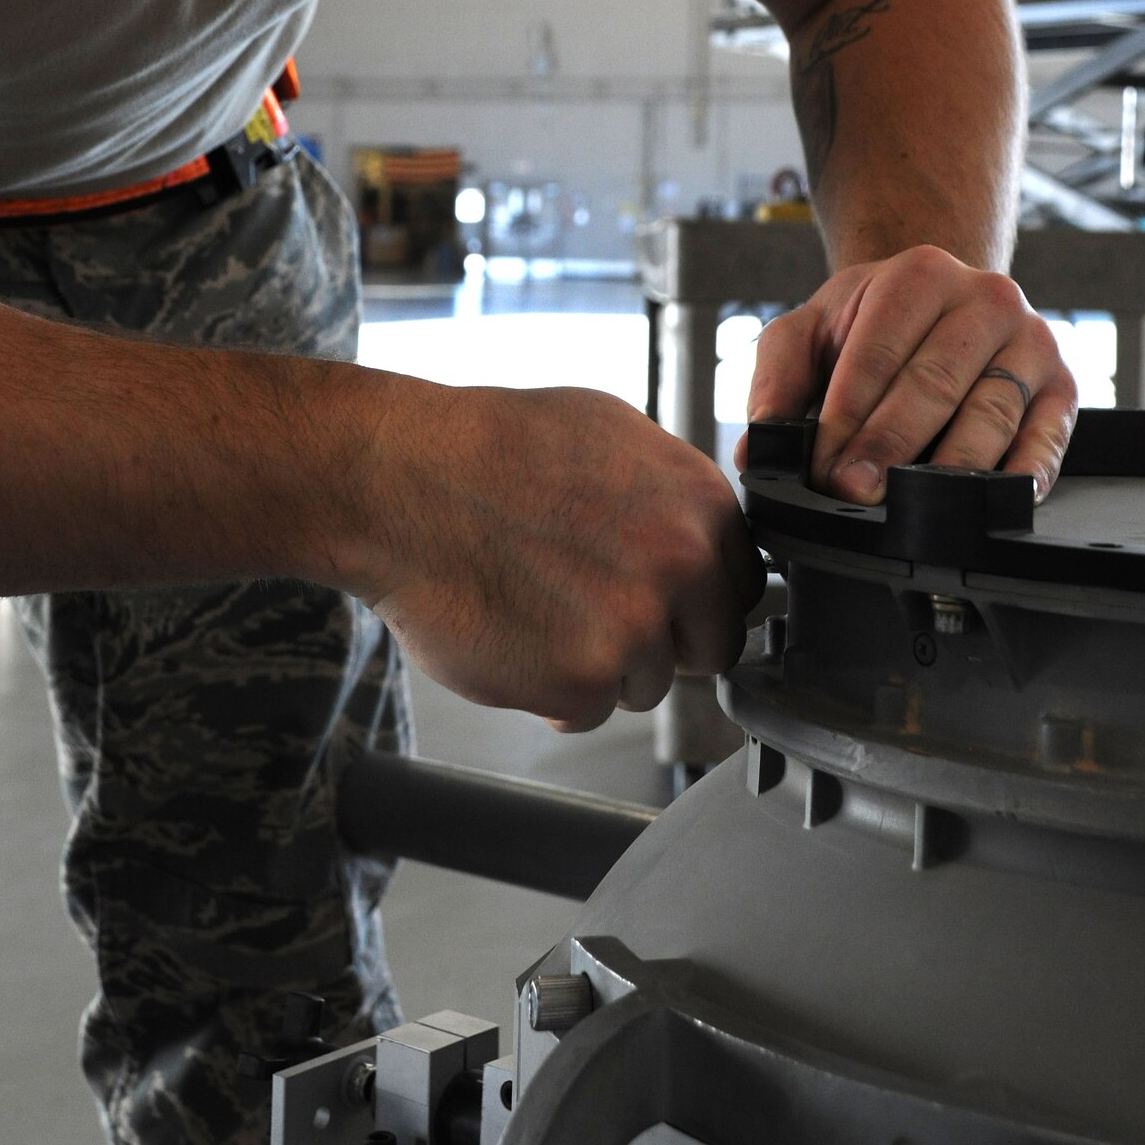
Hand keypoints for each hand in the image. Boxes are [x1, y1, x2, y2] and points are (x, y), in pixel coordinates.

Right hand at [360, 382, 763, 732]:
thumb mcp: (611, 431)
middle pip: (709, 648)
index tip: (664, 595)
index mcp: (701, 506)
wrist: (402, 484)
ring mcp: (633, 631)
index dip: (698, 595)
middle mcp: (681, 568)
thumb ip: (674, 494)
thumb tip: (705, 536)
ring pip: (644, 684)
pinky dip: (551, 690)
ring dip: (600, 664)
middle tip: (600, 610)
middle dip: (665, 640)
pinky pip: (586, 712)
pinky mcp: (579, 685)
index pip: (741, 585)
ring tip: (540, 605)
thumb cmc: (491, 449)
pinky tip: (516, 634)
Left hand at [735, 245, 1077, 504]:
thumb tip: (759, 450)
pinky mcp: (1064, 385)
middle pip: (935, 383)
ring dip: (951, 467)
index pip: (879, 353)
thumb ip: (776, 379)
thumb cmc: (870, 324)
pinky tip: (996, 498)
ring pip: (992, 413)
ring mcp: (1032, 341)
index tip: (823, 467)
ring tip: (916, 507)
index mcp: (919, 275)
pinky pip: (1049, 437)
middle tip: (857, 491)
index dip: (847, 416)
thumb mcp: (811, 331)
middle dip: (890, 445)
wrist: (941, 302)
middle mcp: (985, 298)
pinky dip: (1026, 472)